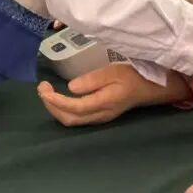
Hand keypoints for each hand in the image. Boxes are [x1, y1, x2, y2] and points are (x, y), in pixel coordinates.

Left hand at [38, 64, 185, 126]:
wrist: (150, 88)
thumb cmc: (133, 76)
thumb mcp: (114, 72)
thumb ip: (92, 80)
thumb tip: (71, 88)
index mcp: (104, 103)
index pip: (74, 108)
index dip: (56, 101)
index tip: (44, 89)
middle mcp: (100, 115)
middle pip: (69, 119)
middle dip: (51, 106)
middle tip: (42, 88)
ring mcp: (100, 117)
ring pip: (72, 120)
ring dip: (55, 108)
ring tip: (47, 92)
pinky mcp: (99, 115)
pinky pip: (76, 117)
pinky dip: (63, 109)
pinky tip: (59, 98)